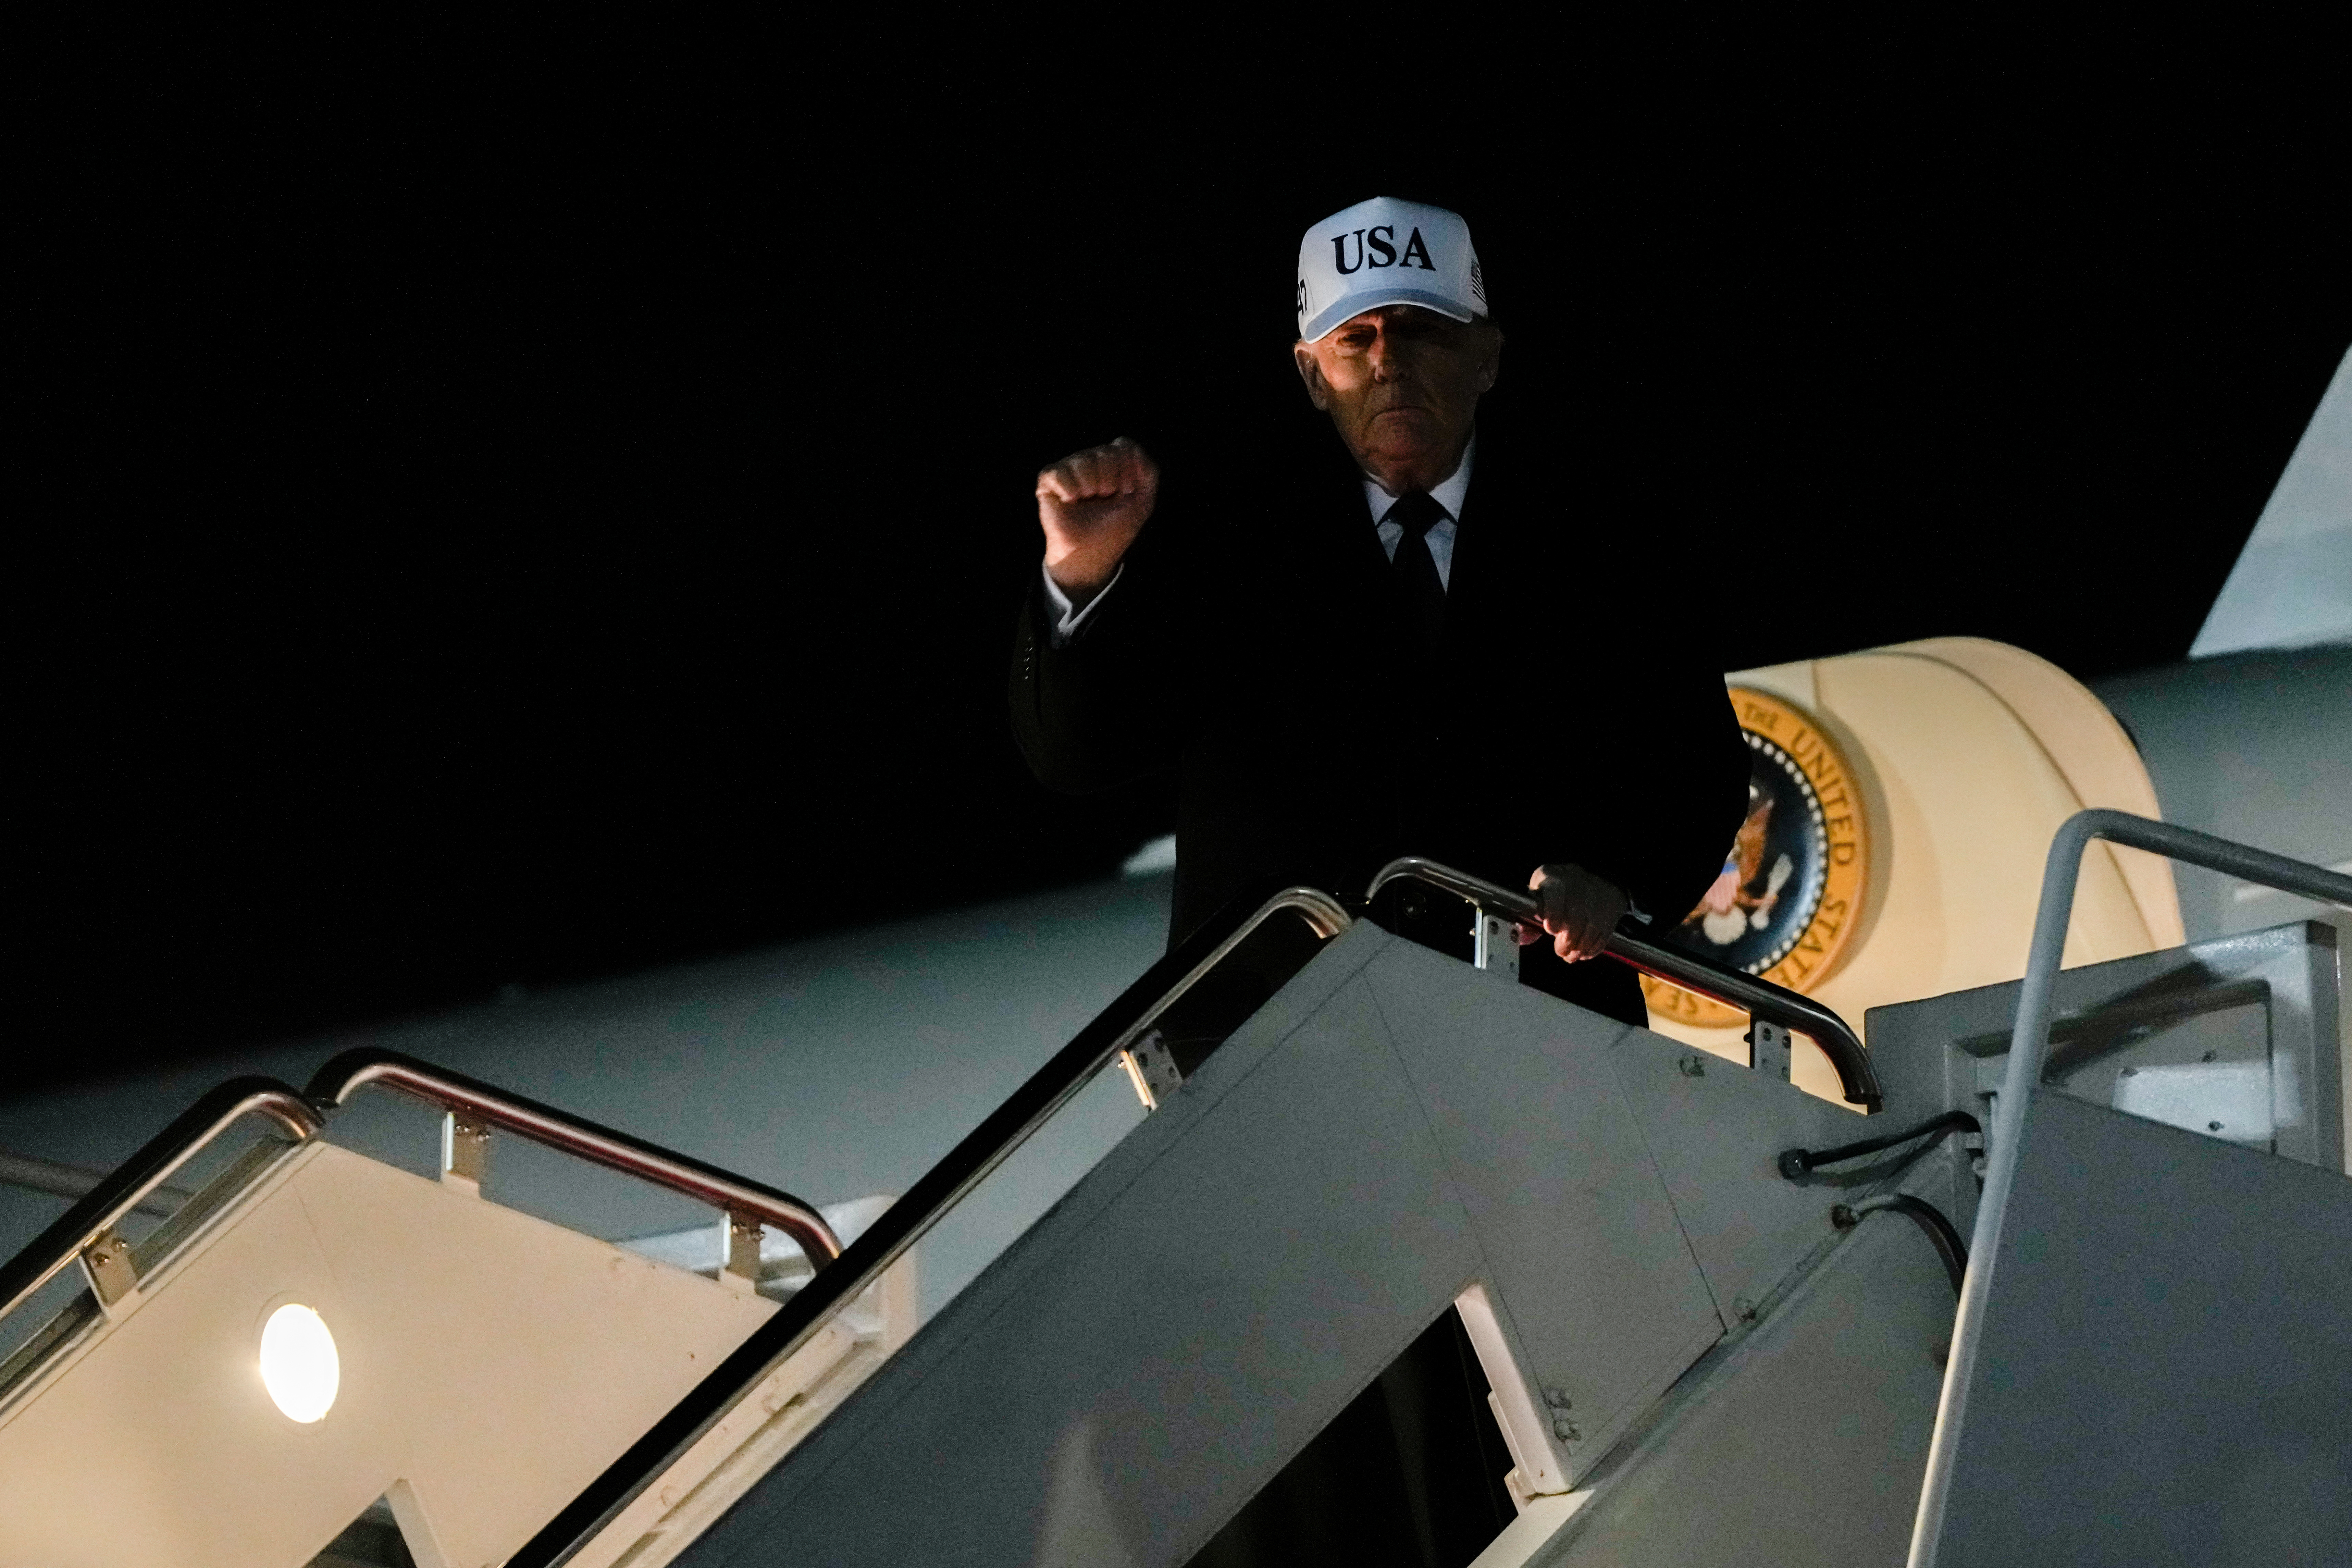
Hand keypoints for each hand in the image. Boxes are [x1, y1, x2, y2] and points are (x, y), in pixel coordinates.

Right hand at [1036, 437, 1157, 600]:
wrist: (1091, 553)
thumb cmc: (1115, 528)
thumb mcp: (1143, 501)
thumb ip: (1148, 470)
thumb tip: (1130, 446)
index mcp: (1113, 464)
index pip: (1122, 446)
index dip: (1127, 469)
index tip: (1126, 491)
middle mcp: (1090, 461)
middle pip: (1105, 451)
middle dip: (1110, 479)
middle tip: (1106, 498)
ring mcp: (1069, 469)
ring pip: (1082, 459)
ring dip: (1090, 485)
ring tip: (1088, 500)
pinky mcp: (1049, 480)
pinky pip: (1059, 472)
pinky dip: (1069, 489)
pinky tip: (1070, 501)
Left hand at [1523, 864, 1627, 963]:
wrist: (1590, 881)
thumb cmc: (1555, 894)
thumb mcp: (1538, 898)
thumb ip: (1528, 919)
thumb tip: (1523, 936)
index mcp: (1552, 875)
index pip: (1555, 890)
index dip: (1553, 911)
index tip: (1550, 929)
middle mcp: (1577, 880)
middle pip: (1575, 913)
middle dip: (1567, 939)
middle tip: (1561, 951)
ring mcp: (1597, 892)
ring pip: (1591, 926)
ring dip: (1579, 947)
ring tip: (1570, 955)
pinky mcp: (1612, 905)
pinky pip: (1604, 932)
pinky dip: (1593, 947)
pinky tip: (1584, 952)